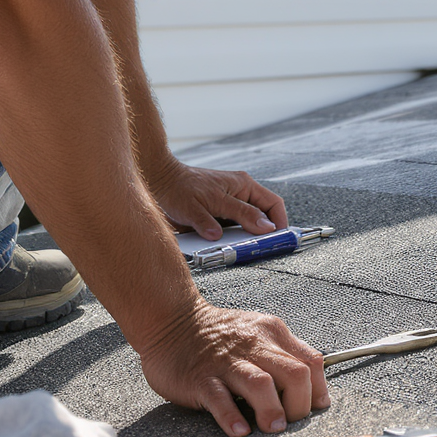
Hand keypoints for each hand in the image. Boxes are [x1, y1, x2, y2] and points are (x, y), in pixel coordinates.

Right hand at [138, 301, 329, 436]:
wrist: (170, 320)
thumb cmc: (217, 335)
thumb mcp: (258, 333)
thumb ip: (283, 355)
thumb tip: (310, 388)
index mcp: (272, 334)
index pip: (310, 362)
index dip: (318, 390)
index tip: (314, 409)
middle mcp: (253, 345)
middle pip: (294, 374)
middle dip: (300, 405)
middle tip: (291, 423)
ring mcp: (226, 362)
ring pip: (261, 384)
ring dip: (272, 410)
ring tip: (273, 428)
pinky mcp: (200, 378)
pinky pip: (220, 398)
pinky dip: (231, 416)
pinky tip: (238, 430)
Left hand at [145, 158, 287, 239]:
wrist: (156, 184)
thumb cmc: (179, 187)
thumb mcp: (210, 202)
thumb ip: (237, 214)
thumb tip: (261, 229)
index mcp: (243, 186)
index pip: (273, 204)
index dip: (280, 223)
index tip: (279, 240)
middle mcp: (239, 196)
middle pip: (262, 219)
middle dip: (262, 236)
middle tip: (261, 251)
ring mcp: (228, 208)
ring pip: (246, 229)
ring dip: (244, 241)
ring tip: (241, 252)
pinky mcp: (216, 219)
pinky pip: (230, 233)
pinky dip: (229, 243)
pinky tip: (223, 250)